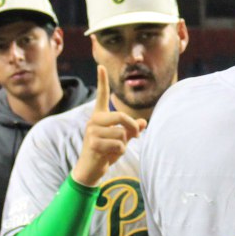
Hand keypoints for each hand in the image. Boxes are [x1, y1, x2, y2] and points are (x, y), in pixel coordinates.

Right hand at [71, 65, 146, 186]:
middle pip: (120, 116)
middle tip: (137, 135)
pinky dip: (120, 152)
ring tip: (114, 149)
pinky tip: (110, 155)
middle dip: (132, 127)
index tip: (101, 66)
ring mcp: (92, 132)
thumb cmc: (105, 152)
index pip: (101, 96)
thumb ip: (131, 130)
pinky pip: (118, 144)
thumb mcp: (120, 139)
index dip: (102, 81)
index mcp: (99, 116)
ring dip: (124, 144)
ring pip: (121, 133)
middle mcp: (93, 121)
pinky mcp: (93, 144)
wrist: (90, 169)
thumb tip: (143, 122)